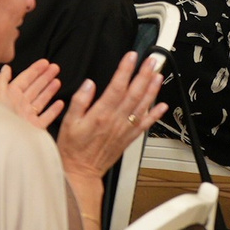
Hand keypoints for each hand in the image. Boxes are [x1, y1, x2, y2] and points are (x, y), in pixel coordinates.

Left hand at [0, 58, 63, 130]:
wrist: (5, 141)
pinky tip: (60, 103)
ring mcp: (29, 117)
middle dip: (45, 77)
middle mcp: (20, 105)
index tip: (45, 62)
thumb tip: (6, 67)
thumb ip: (2, 81)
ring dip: (50, 90)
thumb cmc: (0, 118)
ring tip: (58, 81)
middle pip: (35, 88)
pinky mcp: (35, 128)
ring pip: (41, 100)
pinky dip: (54, 110)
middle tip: (56, 67)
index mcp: (11, 96)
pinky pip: (46, 117)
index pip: (25, 79)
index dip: (35, 70)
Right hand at [55, 52, 166, 180]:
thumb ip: (79, 101)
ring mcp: (125, 129)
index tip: (131, 57)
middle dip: (143, 75)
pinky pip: (145, 124)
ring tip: (158, 75)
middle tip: (151, 61)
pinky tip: (162, 105)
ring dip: (152, 90)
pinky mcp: (129, 138)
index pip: (116, 87)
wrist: (81, 171)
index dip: (125, 70)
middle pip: (134, 93)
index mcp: (100, 114)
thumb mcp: (68, 122)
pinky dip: (155, 114)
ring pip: (142, 106)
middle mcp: (116, 121)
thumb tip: (89, 84)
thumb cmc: (73, 148)